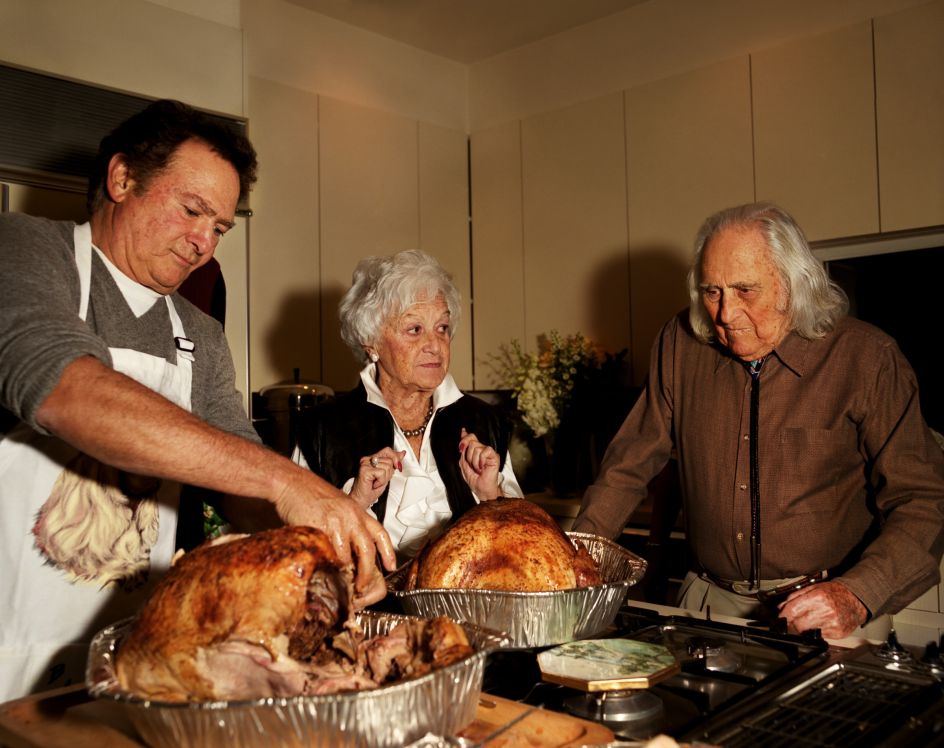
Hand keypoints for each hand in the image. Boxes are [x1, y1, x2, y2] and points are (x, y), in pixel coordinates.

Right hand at [273, 472, 395, 605]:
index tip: (391, 567)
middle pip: (367, 550)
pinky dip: (327, 564)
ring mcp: (336, 523)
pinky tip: (324, 569)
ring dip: (343, 571)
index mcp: (358, 512)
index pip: (380, 533)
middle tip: (362, 586)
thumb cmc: (313, 494)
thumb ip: (348, 524)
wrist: (292, 483)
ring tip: (339, 580)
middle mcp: (351, 518)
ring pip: (346, 556)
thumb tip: (351, 549)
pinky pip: (327, 554)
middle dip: (367, 573)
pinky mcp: (320, 529)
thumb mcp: (340, 506)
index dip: (388, 552)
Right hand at [350, 447, 404, 509]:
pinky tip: (374, 484)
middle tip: (379, 480)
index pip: (387, 451)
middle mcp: (367, 459)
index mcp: (372, 459)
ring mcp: (365, 464)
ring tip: (376, 482)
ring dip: (384, 478)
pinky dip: (381, 481)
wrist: (361, 500)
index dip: (395, 458)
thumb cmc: (371, 490)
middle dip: (389, 473)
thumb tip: (402, 453)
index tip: (397, 466)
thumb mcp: (386, 475)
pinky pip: (382, 473)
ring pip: (387, 466)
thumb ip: (393, 463)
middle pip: (389, 460)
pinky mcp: (365, 469)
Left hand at [458, 428, 502, 500]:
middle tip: (472, 465)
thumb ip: (463, 452)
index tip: (463, 432)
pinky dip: (481, 460)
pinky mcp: (494, 456)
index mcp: (475, 452)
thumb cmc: (475, 480)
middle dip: (467, 455)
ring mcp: (488, 453)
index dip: (465, 436)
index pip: (471, 438)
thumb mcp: (464, 465)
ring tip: (478, 469)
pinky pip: (485, 451)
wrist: (482, 490)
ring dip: (474, 461)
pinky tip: (482, 467)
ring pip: (476, 447)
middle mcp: (482, 450)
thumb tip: (463, 440)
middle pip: (471, 441)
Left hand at [778, 580, 867, 638]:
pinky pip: (819, 637)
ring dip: (803, 629)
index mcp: (818, 597)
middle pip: (798, 625)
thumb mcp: (814, 587)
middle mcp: (826, 612)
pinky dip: (815, 632)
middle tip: (791, 621)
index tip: (780, 617)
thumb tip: (781, 606)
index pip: (793, 610)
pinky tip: (819, 624)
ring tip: (807, 621)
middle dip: (791, 624)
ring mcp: (833, 624)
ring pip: (807, 633)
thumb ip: (796, 596)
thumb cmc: (836, 592)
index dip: (784, 615)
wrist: (857, 600)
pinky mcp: (838, 634)